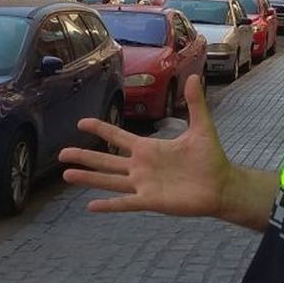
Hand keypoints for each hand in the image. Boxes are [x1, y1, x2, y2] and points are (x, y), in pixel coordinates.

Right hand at [58, 75, 232, 216]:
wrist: (221, 185)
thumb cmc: (211, 159)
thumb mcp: (202, 128)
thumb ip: (195, 104)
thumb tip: (192, 77)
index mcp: (148, 149)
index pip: (118, 137)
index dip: (100, 129)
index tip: (81, 123)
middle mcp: (140, 167)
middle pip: (105, 160)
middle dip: (84, 156)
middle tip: (61, 154)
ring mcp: (143, 185)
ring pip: (109, 180)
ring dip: (88, 178)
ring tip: (66, 175)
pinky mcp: (150, 201)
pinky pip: (125, 203)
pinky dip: (108, 205)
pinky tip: (90, 206)